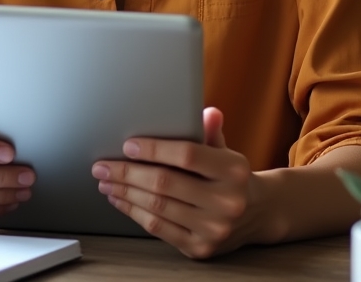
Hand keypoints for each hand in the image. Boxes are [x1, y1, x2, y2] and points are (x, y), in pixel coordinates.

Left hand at [91, 107, 259, 258]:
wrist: (257, 214)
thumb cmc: (231, 176)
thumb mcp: (226, 150)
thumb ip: (211, 132)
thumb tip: (207, 112)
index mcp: (233, 170)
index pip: (187, 155)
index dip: (154, 150)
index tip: (128, 145)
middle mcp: (226, 202)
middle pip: (165, 183)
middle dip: (127, 173)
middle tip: (103, 165)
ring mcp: (213, 229)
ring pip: (158, 207)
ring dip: (125, 192)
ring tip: (106, 181)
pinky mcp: (200, 248)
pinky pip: (159, 228)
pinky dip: (134, 212)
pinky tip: (120, 200)